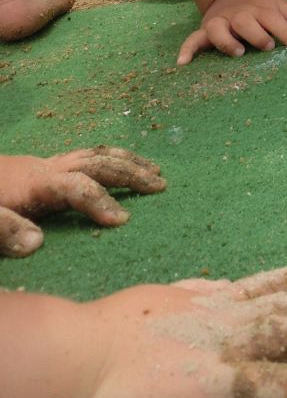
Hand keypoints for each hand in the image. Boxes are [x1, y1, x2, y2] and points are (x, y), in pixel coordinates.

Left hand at [0, 148, 164, 256]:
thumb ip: (4, 232)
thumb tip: (38, 244)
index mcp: (34, 183)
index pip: (77, 187)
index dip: (100, 201)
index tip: (123, 220)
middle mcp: (45, 168)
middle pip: (96, 162)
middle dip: (130, 172)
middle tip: (161, 186)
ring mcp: (43, 164)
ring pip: (94, 154)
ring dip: (126, 161)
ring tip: (154, 170)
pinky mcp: (39, 168)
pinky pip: (84, 156)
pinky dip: (108, 159)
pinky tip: (115, 167)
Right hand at [50, 266, 286, 397]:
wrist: (68, 364)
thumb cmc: (93, 343)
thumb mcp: (148, 305)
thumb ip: (183, 299)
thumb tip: (203, 289)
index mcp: (204, 301)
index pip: (269, 282)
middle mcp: (224, 316)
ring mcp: (225, 348)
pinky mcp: (218, 385)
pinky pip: (274, 386)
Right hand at [176, 0, 286, 65]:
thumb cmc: (260, 4)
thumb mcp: (278, 5)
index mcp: (259, 8)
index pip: (273, 18)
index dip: (285, 30)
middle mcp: (239, 14)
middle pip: (246, 22)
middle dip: (256, 34)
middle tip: (268, 47)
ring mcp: (221, 21)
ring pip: (219, 29)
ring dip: (226, 41)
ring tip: (237, 53)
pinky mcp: (206, 30)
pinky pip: (193, 39)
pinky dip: (187, 50)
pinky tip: (182, 64)